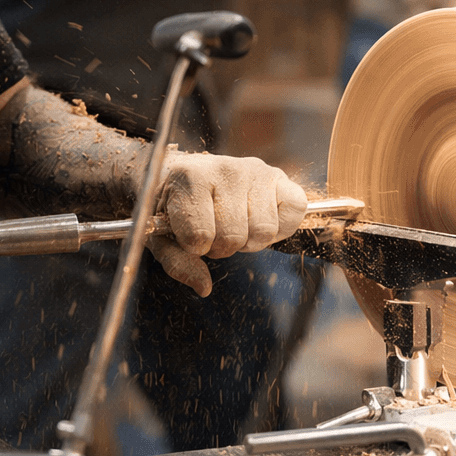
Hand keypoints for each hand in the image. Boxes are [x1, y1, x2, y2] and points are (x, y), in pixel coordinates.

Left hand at [146, 152, 306, 295]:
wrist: (187, 172)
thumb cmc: (174, 204)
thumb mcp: (161, 233)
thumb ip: (176, 261)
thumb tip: (204, 286)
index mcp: (188, 178)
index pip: (198, 235)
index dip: (194, 247)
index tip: (189, 234)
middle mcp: (224, 169)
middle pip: (233, 236)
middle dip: (221, 246)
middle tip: (213, 231)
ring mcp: (254, 170)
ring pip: (263, 230)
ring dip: (248, 239)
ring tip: (234, 225)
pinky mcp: (278, 177)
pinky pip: (294, 211)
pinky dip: (280, 227)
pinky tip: (257, 219)